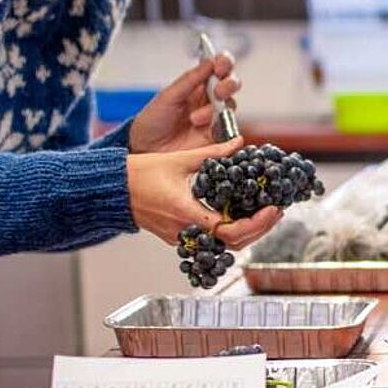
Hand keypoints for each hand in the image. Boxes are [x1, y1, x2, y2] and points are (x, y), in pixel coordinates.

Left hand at [126, 53, 241, 153]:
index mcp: (197, 84)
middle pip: (231, 85)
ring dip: (216, 110)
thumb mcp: (168, 96)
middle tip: (218, 91)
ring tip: (195, 119)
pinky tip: (205, 129)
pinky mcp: (218, 137)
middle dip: (228, 84)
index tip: (220, 64)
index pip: (218, 67)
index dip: (224, 62)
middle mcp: (209, 99)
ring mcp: (215, 118)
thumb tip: (210, 62)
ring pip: (231, 105)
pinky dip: (222, 127)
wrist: (146, 149)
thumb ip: (190, 80)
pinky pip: (229, 128)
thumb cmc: (153, 122)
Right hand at [126, 137, 282, 248]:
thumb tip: (240, 142)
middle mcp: (185, 231)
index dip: (256, 224)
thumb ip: (213, 154)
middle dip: (259, 229)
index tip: (272, 210)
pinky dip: (230, 232)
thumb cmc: (140, 173)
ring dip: (247, 232)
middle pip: (233, 243)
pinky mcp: (180, 238)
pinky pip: (211, 241)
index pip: (230, 230)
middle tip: (276, 210)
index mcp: (186, 213)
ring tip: (264, 213)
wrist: (111, 190)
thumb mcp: (179, 160)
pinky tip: (242, 216)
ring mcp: (182, 238)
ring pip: (223, 246)